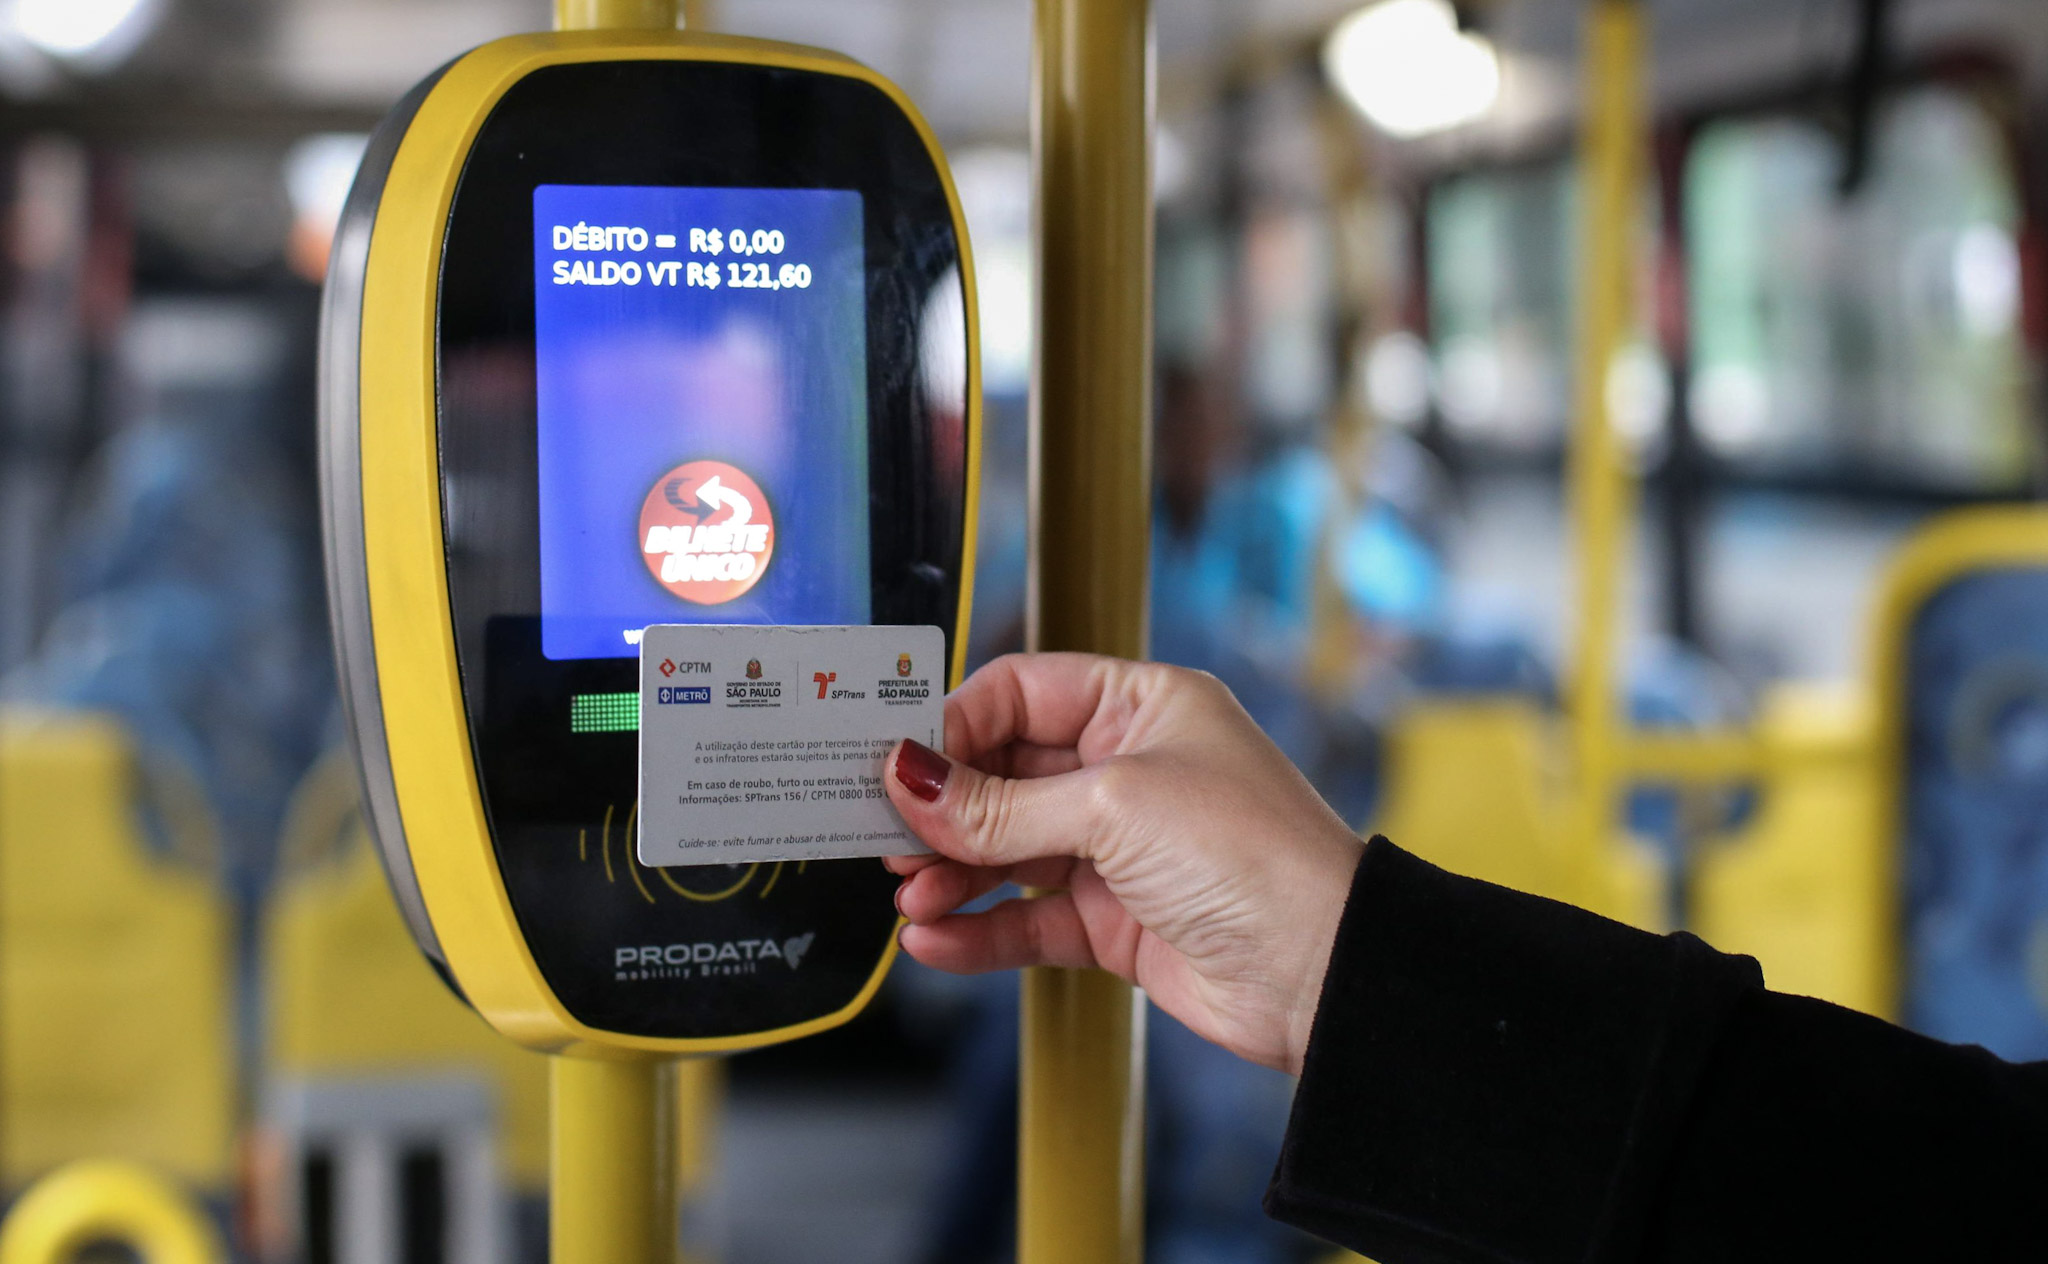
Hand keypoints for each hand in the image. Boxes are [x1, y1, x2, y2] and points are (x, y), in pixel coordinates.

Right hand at [883, 653, 1362, 1074]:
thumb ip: (1002, 803)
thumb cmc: (1252, 854)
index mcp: (1141, 707)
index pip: (1019, 695)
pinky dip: (979, 929)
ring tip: (909, 895)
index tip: (897, 763)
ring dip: (952, 873)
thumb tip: (909, 779)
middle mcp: (1128, 770)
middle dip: (942, 809)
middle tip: (884, 835)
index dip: (954, 726)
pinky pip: (1027, 918)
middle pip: (1003, 775)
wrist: (1324, 972)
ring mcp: (1120, 849)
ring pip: (1007, 851)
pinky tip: (935, 940)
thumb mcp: (1115, 807)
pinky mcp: (1115, 921)